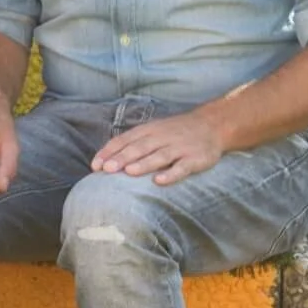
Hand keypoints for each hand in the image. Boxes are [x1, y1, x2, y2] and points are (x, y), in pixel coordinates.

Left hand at [93, 109, 226, 185]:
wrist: (212, 125)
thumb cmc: (174, 132)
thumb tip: (105, 161)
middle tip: (106, 169)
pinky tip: (159, 181)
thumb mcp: (152, 131)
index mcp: (148, 131)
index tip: (95, 166)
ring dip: (143, 164)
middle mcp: (161, 138)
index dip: (109, 152)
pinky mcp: (195, 159)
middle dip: (122, 158)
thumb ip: (132, 143)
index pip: (124, 140)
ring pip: (159, 156)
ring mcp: (179, 148)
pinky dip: (171, 174)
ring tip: (129, 172)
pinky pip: (182, 167)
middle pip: (139, 148)